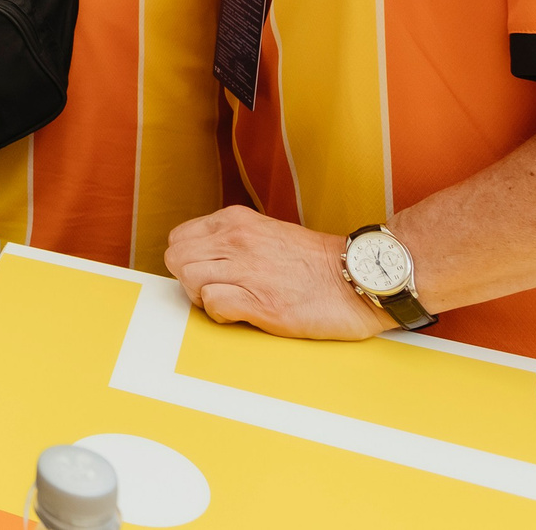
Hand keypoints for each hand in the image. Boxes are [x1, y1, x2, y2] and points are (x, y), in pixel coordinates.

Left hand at [165, 207, 393, 340]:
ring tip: (230, 303)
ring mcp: (247, 269)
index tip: (209, 274)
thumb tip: (203, 260)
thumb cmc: (315, 263)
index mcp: (235, 220)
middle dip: (188, 280)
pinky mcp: (261, 302)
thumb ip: (233, 241)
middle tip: (215, 291)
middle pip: (176, 259)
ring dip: (202, 298)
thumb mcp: (264, 234)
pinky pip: (212, 304)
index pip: (178, 238)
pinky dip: (220, 315)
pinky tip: (243, 315)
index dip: (188, 260)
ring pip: (188, 279)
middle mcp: (236, 239)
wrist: (359, 278)